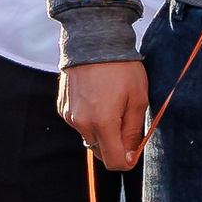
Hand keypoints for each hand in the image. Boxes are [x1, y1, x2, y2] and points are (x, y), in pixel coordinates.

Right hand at [59, 59, 148, 173]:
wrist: (93, 40)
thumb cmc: (121, 67)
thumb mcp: (138, 99)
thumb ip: (134, 131)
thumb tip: (130, 155)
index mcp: (102, 123)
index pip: (114, 162)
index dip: (127, 161)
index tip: (134, 150)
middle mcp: (81, 123)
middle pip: (101, 152)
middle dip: (115, 145)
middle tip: (126, 121)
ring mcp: (69, 115)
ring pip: (90, 137)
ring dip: (102, 130)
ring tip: (111, 103)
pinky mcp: (63, 107)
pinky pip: (79, 123)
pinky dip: (90, 118)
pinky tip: (97, 97)